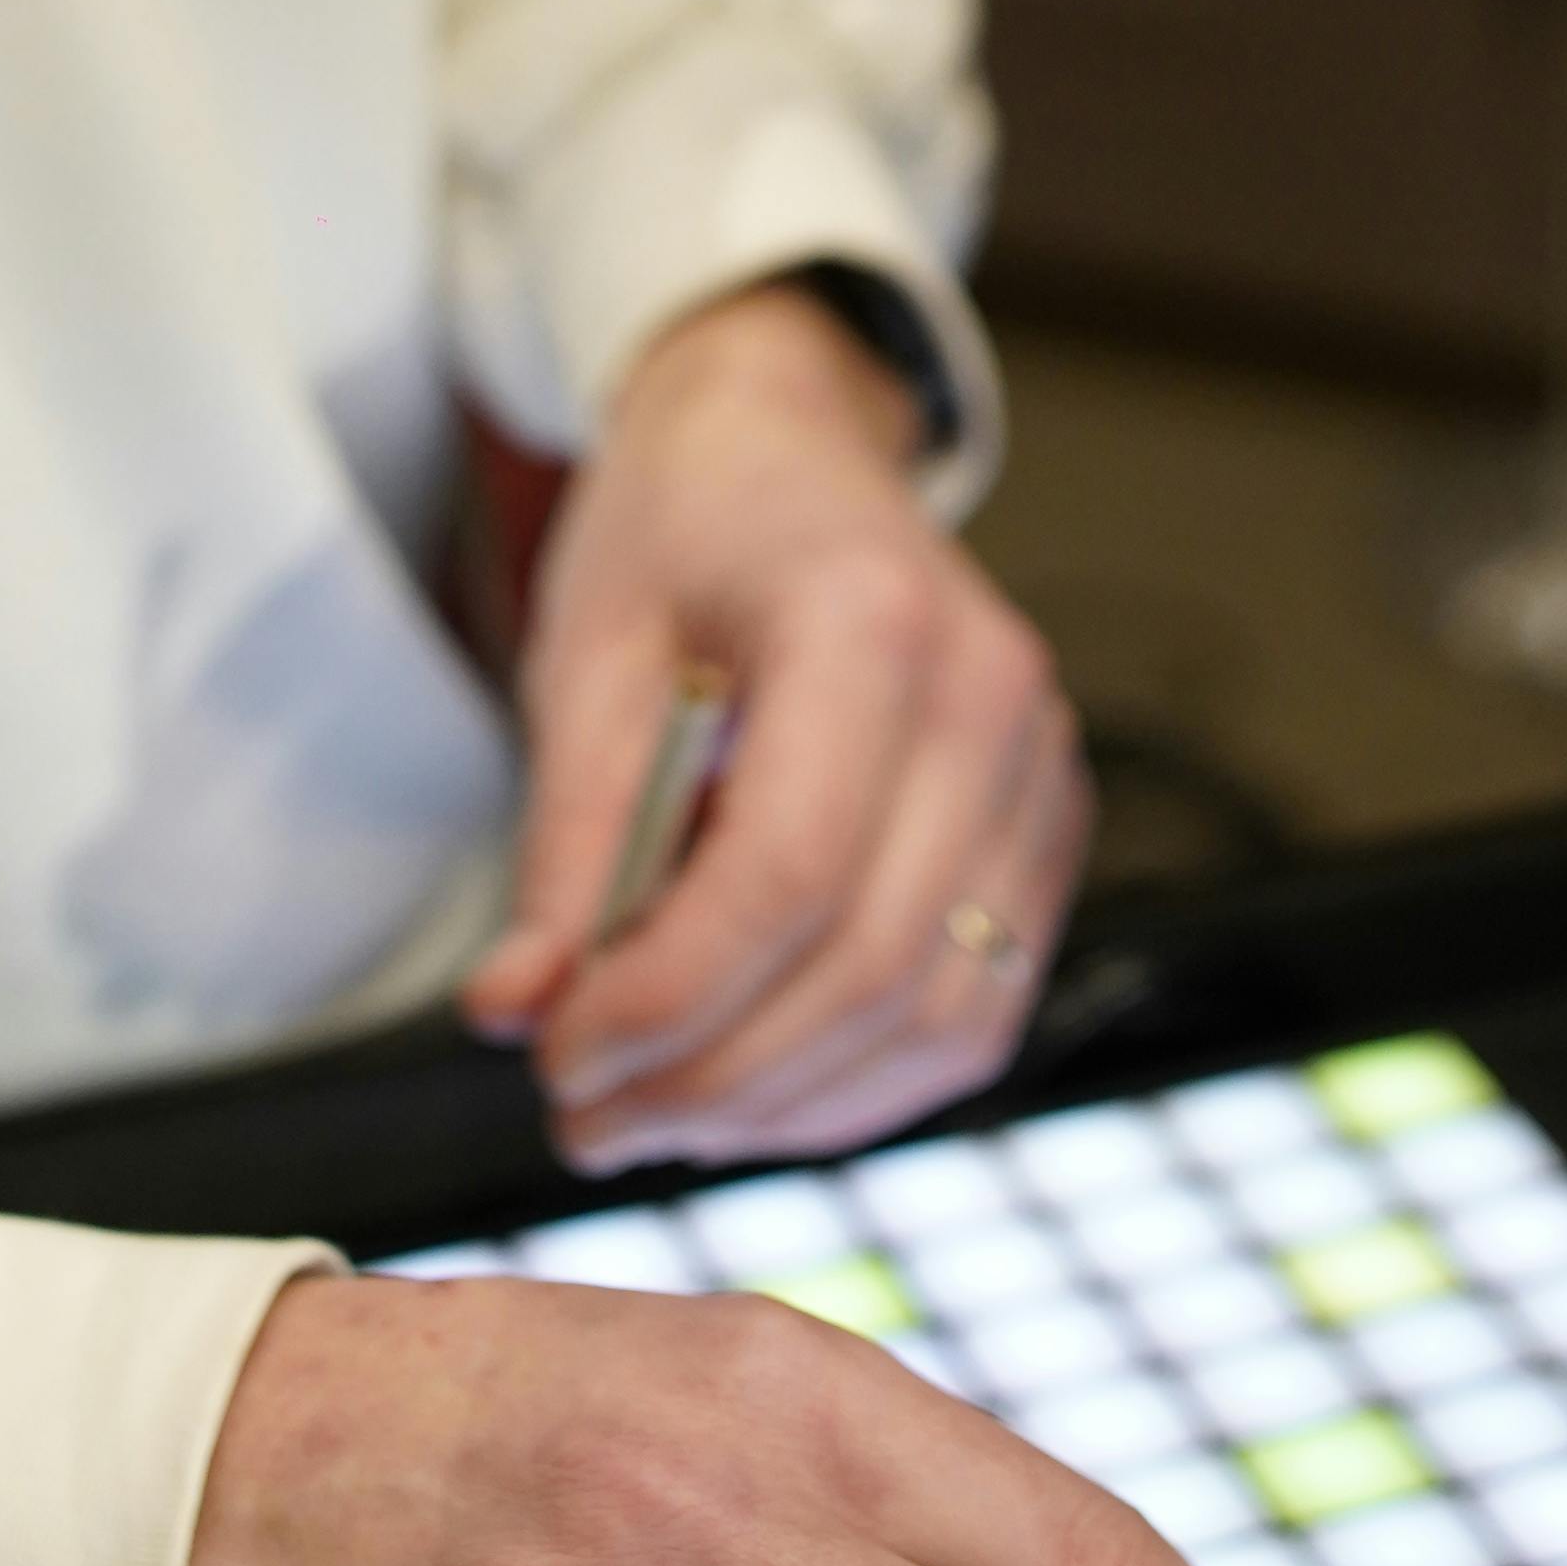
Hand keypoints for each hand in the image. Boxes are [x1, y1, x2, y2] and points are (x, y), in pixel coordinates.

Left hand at [460, 288, 1086, 1172]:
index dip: (668, 999)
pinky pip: (975, 1010)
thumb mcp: (588, 654)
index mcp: (872, 619)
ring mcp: (1042, 769)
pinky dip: (859, 1085)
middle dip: (711, 1079)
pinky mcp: (1047, 832)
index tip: (559, 1057)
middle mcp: (991, 696)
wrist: (788, 448)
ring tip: (652, 1116)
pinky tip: (751, 1092)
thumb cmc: (683, 529)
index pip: (789, 872)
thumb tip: (519, 1013)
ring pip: (936, 1018)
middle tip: (583, 1117)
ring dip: (783, 1108)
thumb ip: (565, 845)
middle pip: (867, 965)